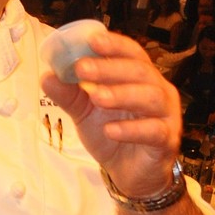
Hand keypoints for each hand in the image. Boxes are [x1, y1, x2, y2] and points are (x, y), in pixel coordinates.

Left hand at [42, 29, 181, 198]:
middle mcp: (158, 91)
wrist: (130, 174)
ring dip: (121, 94)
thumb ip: (70, 95)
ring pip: (150, 97)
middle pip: (140, 71)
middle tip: (82, 69)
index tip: (91, 40)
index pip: (132, 54)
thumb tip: (47, 76)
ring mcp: (166, 115)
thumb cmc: (112, 134)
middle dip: (110, 68)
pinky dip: (131, 129)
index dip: (114, 45)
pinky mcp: (166, 141)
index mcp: (141, 78)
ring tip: (96, 97)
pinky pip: (153, 131)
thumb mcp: (85, 113)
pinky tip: (110, 130)